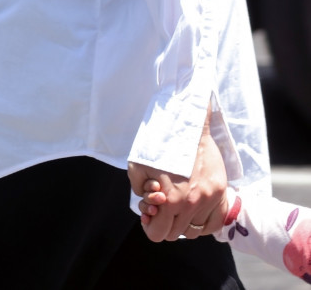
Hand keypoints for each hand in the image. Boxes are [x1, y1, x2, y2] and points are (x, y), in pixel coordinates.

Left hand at [128, 122, 227, 241]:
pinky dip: (203, 223)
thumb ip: (139, 190)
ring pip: (194, 231)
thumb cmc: (158, 142)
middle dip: (165, 222)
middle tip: (162, 205)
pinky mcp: (220, 191)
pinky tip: (194, 211)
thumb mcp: (136, 165)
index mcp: (171, 199)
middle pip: (175, 234)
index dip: (150, 226)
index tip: (150, 215)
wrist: (186, 123)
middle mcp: (192, 203)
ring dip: (183, 223)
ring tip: (177, 205)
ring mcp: (210, 198)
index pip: (158, 234)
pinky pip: (214, 224)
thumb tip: (149, 209)